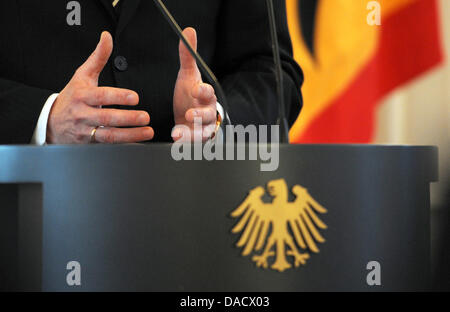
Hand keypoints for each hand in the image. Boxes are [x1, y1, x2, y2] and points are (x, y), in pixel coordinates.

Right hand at [47, 32, 153, 143]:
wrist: (51, 123)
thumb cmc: (71, 98)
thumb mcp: (82, 76)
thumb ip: (98, 57)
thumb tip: (106, 37)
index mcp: (83, 96)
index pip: (101, 96)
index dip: (118, 97)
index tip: (135, 98)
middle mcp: (83, 114)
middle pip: (107, 118)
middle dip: (128, 118)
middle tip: (145, 117)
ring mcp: (86, 132)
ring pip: (109, 136)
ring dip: (130, 135)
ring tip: (148, 132)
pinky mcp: (90, 144)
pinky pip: (108, 147)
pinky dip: (124, 147)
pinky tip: (138, 145)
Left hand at [172, 28, 217, 142]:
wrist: (190, 117)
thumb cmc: (190, 95)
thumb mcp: (187, 75)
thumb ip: (187, 56)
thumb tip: (189, 31)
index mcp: (205, 96)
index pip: (208, 92)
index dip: (203, 91)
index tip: (196, 89)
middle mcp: (207, 113)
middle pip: (208, 115)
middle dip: (200, 115)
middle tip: (190, 115)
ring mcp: (202, 128)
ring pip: (203, 132)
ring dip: (192, 134)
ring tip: (179, 134)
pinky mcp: (195, 140)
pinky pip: (193, 143)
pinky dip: (185, 144)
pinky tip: (175, 142)